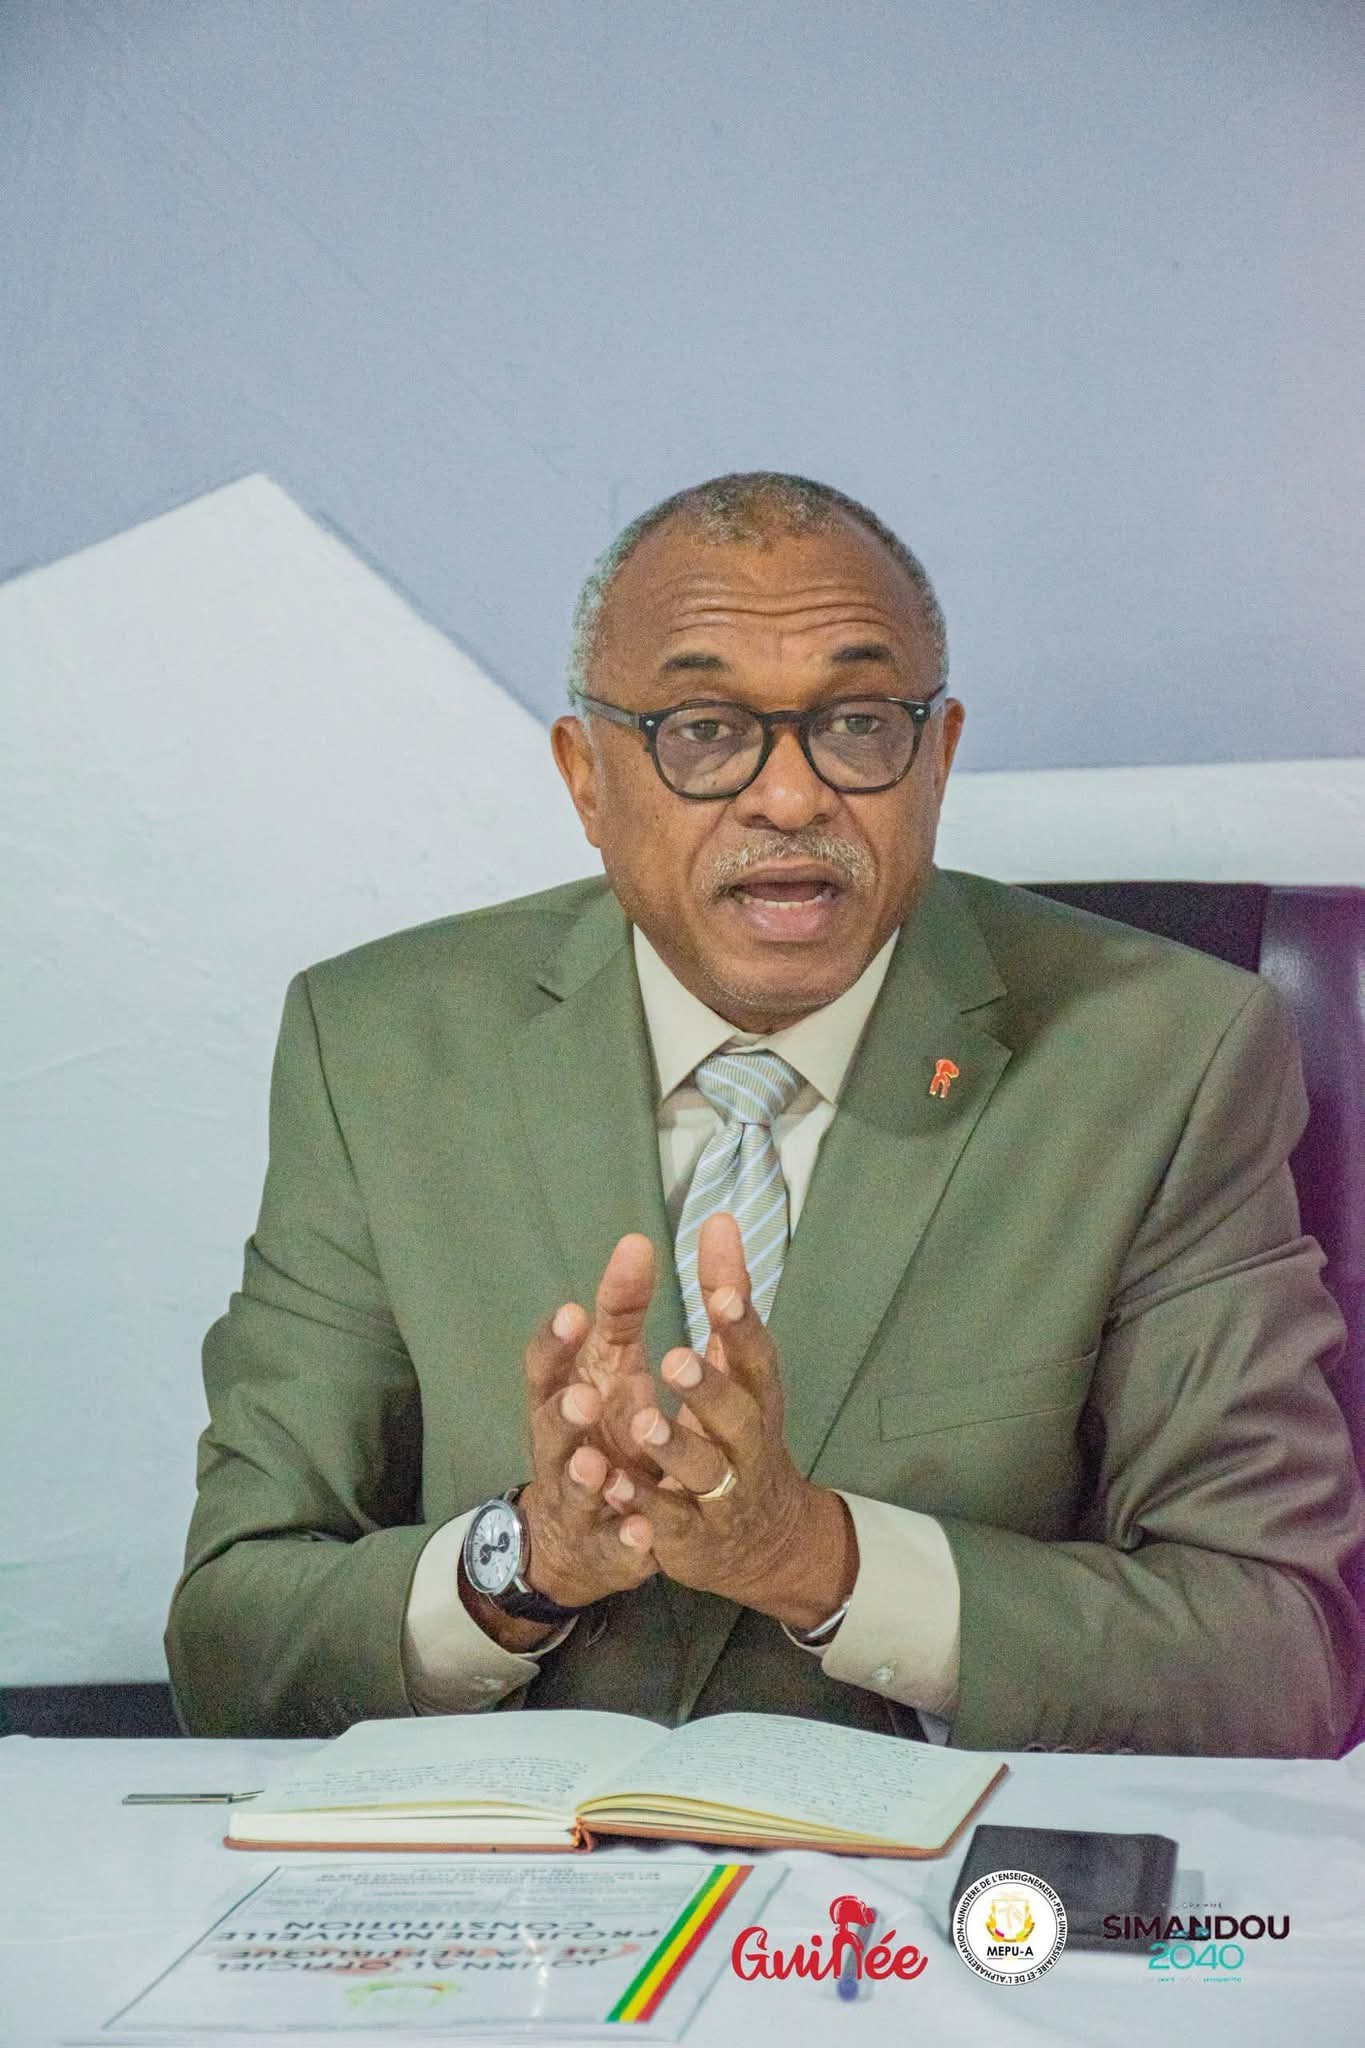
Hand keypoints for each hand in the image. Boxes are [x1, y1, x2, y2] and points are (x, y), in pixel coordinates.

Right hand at [510, 1236, 660, 1612]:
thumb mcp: (609, 1367)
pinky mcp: (608, 1544)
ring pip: (576, 1487)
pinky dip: (626, 1539)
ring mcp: (582, 1498)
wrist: (584, 1535)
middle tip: (584, 1395)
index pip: (547, 1366)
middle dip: (563, 1412)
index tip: (573, 1314)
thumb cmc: (602, 1428)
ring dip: (584, 1475)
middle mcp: (564, 1446)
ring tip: (597, 1464)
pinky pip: (616, 1544)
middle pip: (551, 1428)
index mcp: (566, 1396)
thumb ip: (622, 1310)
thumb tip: (636, 1241)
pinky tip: (643, 1533)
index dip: (554, 1344)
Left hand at [622, 1214, 856, 1631]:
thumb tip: (720, 1218)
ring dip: (674, 1448)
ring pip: (702, 1473)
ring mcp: (722, 1495)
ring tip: (640, 1424)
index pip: (758, 1358)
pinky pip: (666, 1525)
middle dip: (709, 1389)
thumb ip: (725, 1295)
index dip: (742, 1328)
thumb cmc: (737, 1432)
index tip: (721, 1294)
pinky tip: (615, 1491)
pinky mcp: (690, 1538)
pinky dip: (643, 1512)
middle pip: (738, 1417)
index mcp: (758, 1396)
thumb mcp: (735, 1366)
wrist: (761, 1542)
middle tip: (674, 1359)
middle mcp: (748, 1444)